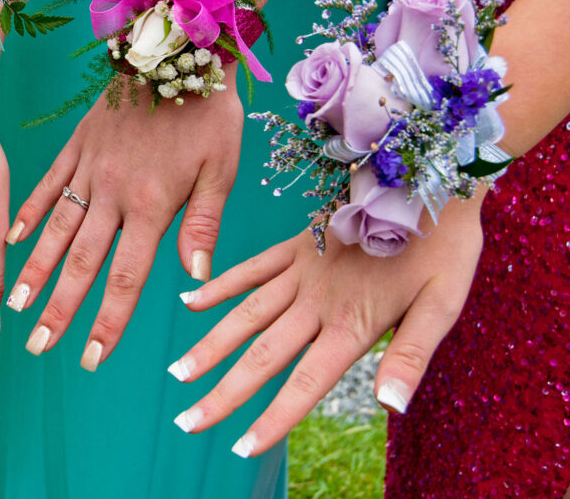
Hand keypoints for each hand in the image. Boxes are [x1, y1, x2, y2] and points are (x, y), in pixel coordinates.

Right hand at [6, 73, 242, 370]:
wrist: (178, 46)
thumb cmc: (208, 110)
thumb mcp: (222, 167)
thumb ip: (204, 223)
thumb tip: (195, 279)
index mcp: (153, 205)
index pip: (126, 277)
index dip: (108, 321)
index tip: (90, 356)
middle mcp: (113, 194)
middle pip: (81, 263)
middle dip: (60, 310)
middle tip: (39, 346)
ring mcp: (89, 168)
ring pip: (56, 230)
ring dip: (34, 272)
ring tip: (15, 307)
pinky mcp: (76, 146)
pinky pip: (47, 185)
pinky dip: (28, 213)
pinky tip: (9, 239)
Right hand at [168, 194, 484, 456]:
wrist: (433, 177)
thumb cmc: (446, 246)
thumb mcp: (444, 304)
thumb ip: (411, 356)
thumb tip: (389, 407)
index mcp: (352, 322)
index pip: (304, 383)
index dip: (272, 417)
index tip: (239, 447)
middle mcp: (317, 300)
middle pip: (262, 356)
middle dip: (223, 393)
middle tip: (186, 422)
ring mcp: (302, 269)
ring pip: (246, 315)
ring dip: (210, 346)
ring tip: (178, 373)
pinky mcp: (297, 244)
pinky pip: (251, 268)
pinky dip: (220, 285)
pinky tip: (189, 300)